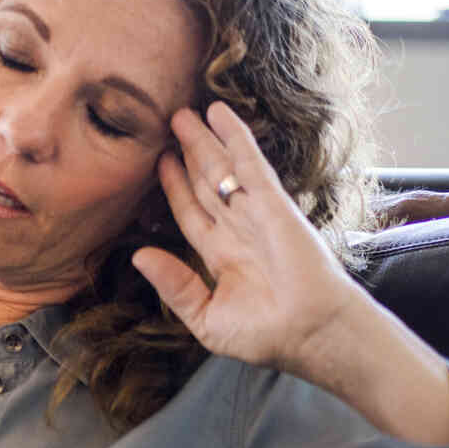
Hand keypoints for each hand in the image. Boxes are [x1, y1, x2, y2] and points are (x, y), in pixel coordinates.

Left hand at [132, 102, 448, 444]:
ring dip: (204, 140)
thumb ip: (173, 285)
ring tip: (183, 113)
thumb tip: (138, 256)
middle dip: (188, 154)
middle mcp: (237, 230)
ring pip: (222, 168)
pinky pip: (249, 164)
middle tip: (169, 123)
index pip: (191, 212)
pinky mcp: (273, 203)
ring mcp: (254, 214)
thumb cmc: (265, 335)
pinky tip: (219, 113)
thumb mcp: (205, 317)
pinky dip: (234, 137)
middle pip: (205, 183)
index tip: (159, 162)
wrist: (310, 334)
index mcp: (221, 256)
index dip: (175, 186)